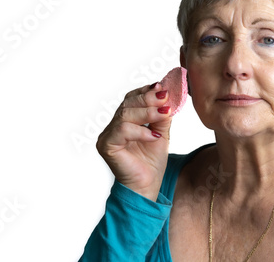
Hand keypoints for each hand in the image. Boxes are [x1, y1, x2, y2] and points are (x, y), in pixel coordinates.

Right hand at [96, 82, 172, 201]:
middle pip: (128, 103)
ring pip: (125, 114)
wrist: (147, 187)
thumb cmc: (151, 163)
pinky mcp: (106, 146)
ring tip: (164, 113)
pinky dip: (140, 131)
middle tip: (165, 97)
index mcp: (124, 121)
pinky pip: (122, 130)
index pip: (131, 99)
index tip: (163, 87)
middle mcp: (113, 126)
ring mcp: (108, 135)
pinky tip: (154, 136)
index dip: (146, 91)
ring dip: (147, 112)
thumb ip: (161, 116)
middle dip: (148, 98)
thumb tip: (167, 96)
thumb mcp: (161, 133)